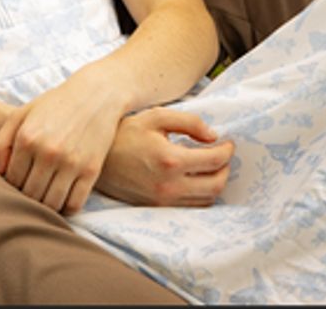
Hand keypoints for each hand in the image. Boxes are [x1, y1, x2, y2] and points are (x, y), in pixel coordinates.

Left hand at [0, 69, 128, 213]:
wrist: (95, 94)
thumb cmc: (55, 104)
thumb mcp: (22, 113)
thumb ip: (2, 140)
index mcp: (27, 137)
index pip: (11, 179)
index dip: (12, 185)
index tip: (18, 182)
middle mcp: (47, 152)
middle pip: (30, 195)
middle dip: (27, 197)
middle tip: (31, 190)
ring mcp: (71, 163)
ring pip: (51, 204)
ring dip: (46, 205)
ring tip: (45, 196)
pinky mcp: (91, 170)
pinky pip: (74, 205)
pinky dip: (66, 209)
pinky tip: (63, 198)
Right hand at [94, 107, 232, 206]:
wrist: (98, 159)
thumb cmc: (125, 133)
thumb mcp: (156, 117)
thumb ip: (189, 122)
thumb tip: (213, 136)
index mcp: (171, 160)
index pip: (214, 161)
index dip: (227, 151)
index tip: (228, 143)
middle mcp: (170, 185)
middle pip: (216, 185)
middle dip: (225, 169)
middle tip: (222, 155)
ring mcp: (164, 200)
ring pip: (206, 199)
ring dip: (215, 183)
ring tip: (210, 166)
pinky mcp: (158, 208)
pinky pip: (191, 206)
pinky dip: (201, 195)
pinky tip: (196, 179)